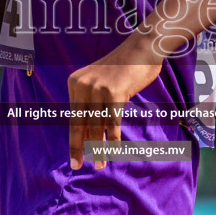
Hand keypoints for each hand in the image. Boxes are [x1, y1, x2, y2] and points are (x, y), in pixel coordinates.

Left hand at [67, 46, 162, 169]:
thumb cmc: (124, 68)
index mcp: (75, 82)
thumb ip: (92, 103)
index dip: (74, 139)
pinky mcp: (114, 93)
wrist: (142, 49)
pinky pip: (112, 122)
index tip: (74, 156)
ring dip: (98, 148)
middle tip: (77, 165)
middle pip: (79, 123)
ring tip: (100, 164)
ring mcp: (98, 89)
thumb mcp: (101, 82)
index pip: (73, 117)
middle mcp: (83, 85)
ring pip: (96, 126)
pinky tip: (113, 151)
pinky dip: (113, 139)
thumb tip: (91, 133)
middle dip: (79, 147)